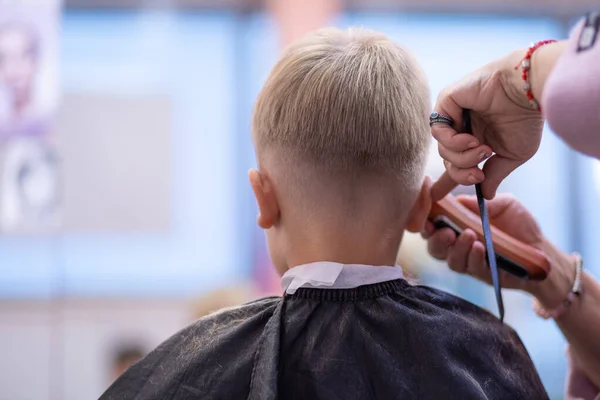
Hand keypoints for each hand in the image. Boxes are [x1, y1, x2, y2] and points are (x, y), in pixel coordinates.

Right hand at [423, 194, 573, 304]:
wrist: (543, 250)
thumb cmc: (520, 225)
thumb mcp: (504, 204)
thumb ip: (481, 202)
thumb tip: (458, 199)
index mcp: (458, 225)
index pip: (433, 224)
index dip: (425, 220)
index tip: (427, 213)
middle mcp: (459, 245)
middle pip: (434, 246)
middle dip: (435, 238)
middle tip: (445, 231)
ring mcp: (470, 261)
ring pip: (450, 259)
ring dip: (457, 247)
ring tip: (469, 236)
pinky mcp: (483, 274)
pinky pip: (471, 268)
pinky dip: (473, 257)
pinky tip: (480, 247)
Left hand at [430, 50, 544, 200]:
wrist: (527, 91)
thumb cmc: (525, 119)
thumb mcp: (512, 155)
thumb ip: (495, 174)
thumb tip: (487, 194)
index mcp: (478, 140)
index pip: (456, 163)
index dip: (446, 180)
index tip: (435, 196)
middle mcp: (464, 128)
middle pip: (448, 162)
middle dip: (461, 174)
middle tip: (479, 174)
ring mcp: (453, 115)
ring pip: (443, 150)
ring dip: (462, 157)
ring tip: (483, 150)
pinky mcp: (446, 102)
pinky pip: (437, 132)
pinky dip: (453, 142)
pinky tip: (471, 139)